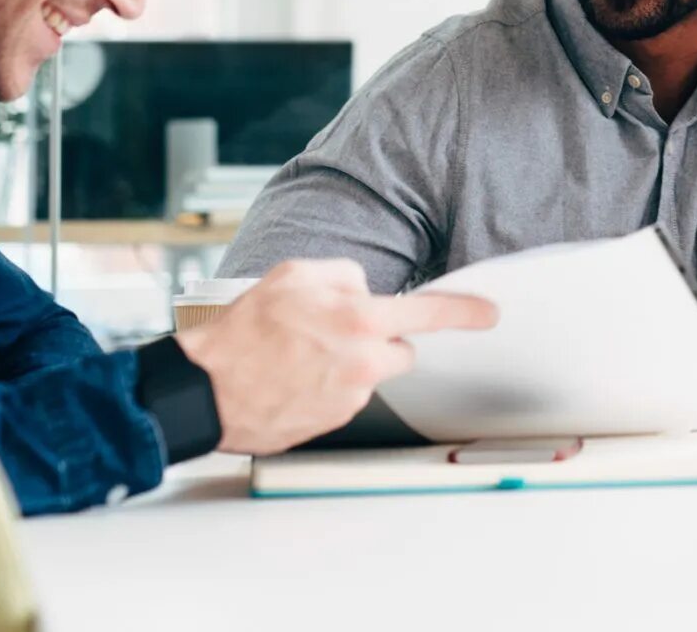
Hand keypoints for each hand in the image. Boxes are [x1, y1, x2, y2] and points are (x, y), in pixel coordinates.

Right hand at [178, 258, 497, 455]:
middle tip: (334, 335)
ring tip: (303, 358)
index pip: (429, 313)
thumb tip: (364, 288)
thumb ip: (343, 275)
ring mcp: (351, 396)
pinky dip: (330, 387)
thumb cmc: (243, 332)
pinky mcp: (335, 421)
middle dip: (379, 341)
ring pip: (372, 372)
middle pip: (400, 349)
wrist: (207, 391)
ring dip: (351, 364)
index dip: (465, 312)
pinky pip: (348, 396)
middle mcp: (364, 361)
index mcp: (360, 319)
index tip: (490, 314)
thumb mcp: (292, 276)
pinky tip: (297, 379)